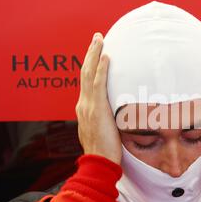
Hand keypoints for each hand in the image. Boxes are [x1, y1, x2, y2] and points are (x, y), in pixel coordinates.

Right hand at [75, 32, 121, 163]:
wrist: (98, 163)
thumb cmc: (104, 151)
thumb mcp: (103, 132)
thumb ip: (107, 120)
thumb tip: (117, 115)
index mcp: (85, 109)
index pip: (87, 82)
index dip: (91, 66)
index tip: (97, 53)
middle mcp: (83, 104)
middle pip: (85, 73)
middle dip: (91, 53)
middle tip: (97, 38)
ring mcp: (88, 106)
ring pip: (89, 74)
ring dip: (94, 54)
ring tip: (99, 39)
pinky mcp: (96, 109)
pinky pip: (98, 84)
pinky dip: (101, 69)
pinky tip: (106, 57)